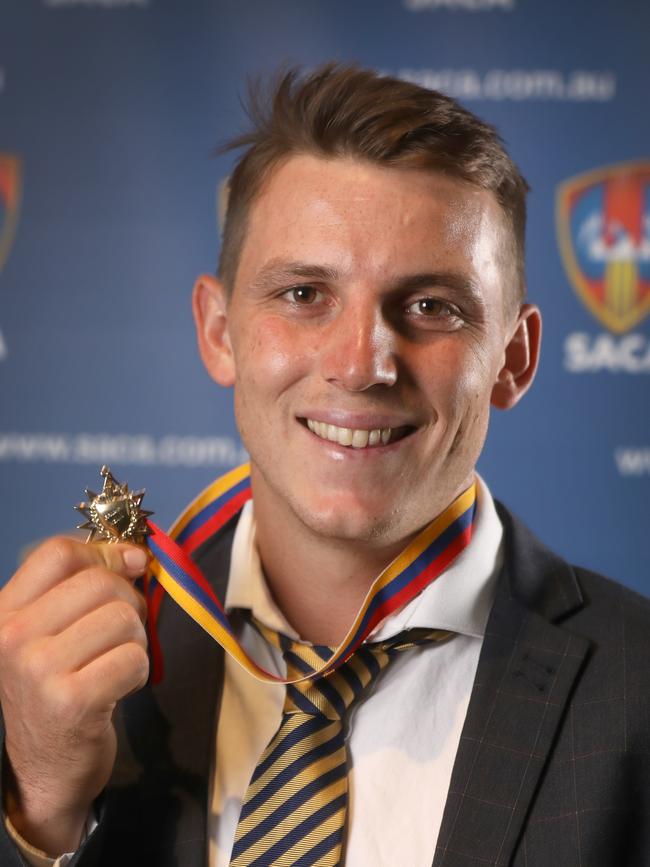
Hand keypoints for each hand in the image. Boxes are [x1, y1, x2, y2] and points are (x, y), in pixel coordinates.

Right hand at [0, 537, 149, 854]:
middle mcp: (12, 638)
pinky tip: (117, 688)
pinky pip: (134, 658)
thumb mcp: (49, 633)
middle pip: (100, 581)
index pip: (58, 552)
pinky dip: (138, 672)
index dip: (104, 552)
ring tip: (115, 663)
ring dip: (135, 641)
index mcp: (5, 613)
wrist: (42, 771)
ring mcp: (38, 670)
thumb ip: (80, 588)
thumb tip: (135, 554)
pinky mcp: (71, 702)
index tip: (128, 567)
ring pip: (123, 618)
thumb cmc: (54, 692)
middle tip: (122, 632)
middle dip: (128, 602)